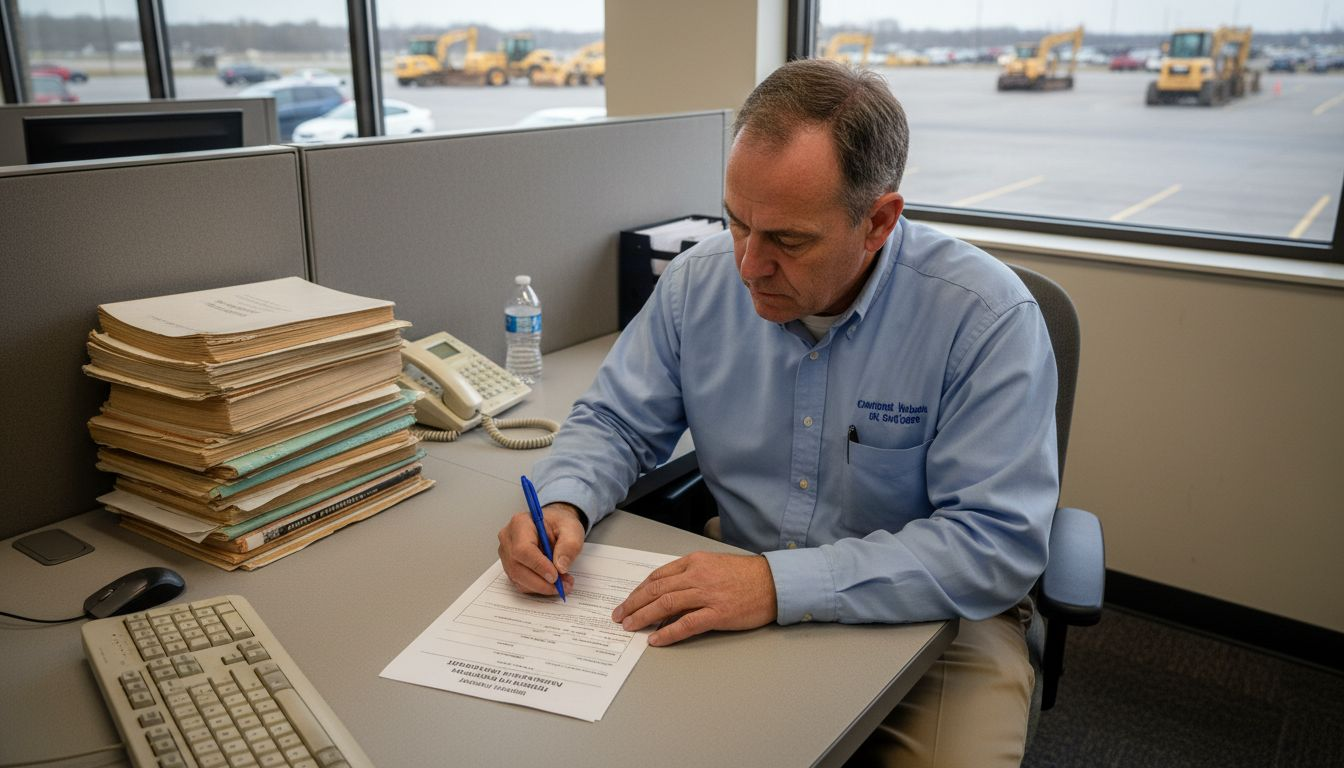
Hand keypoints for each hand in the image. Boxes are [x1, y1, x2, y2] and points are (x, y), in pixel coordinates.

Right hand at [497, 502, 584, 595]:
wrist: (555, 526)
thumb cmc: (560, 524)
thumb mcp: (572, 529)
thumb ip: (569, 545)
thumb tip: (560, 567)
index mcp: (520, 523)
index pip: (522, 549)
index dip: (538, 566)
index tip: (555, 576)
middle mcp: (508, 539)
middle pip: (517, 568)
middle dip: (541, 582)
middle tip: (563, 585)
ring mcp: (506, 554)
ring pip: (518, 579)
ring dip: (541, 587)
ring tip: (563, 584)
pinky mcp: (510, 567)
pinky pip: (521, 583)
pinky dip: (538, 587)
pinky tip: (553, 583)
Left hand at [611, 552, 777, 645]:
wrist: (774, 582)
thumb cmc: (746, 574)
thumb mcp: (714, 564)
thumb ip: (691, 575)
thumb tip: (667, 592)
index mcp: (694, 561)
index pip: (658, 575)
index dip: (639, 590)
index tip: (628, 600)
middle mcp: (697, 575)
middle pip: (656, 589)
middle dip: (633, 603)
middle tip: (619, 615)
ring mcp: (707, 594)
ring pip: (666, 604)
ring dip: (643, 616)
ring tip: (630, 626)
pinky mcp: (718, 613)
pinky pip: (687, 624)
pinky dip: (668, 632)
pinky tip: (656, 639)